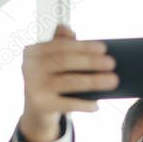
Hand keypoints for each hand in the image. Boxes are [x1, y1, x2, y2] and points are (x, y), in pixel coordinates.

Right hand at [19, 24, 117, 141]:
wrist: (36, 110)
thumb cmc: (50, 80)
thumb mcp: (53, 60)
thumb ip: (61, 43)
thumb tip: (70, 31)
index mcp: (33, 51)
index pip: (61, 46)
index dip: (83, 46)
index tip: (103, 48)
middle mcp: (29, 67)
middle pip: (65, 62)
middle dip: (91, 62)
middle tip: (112, 63)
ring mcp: (33, 86)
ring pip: (69, 82)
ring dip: (94, 81)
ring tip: (113, 81)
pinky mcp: (40, 105)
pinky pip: (68, 104)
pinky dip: (84, 104)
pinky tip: (97, 105)